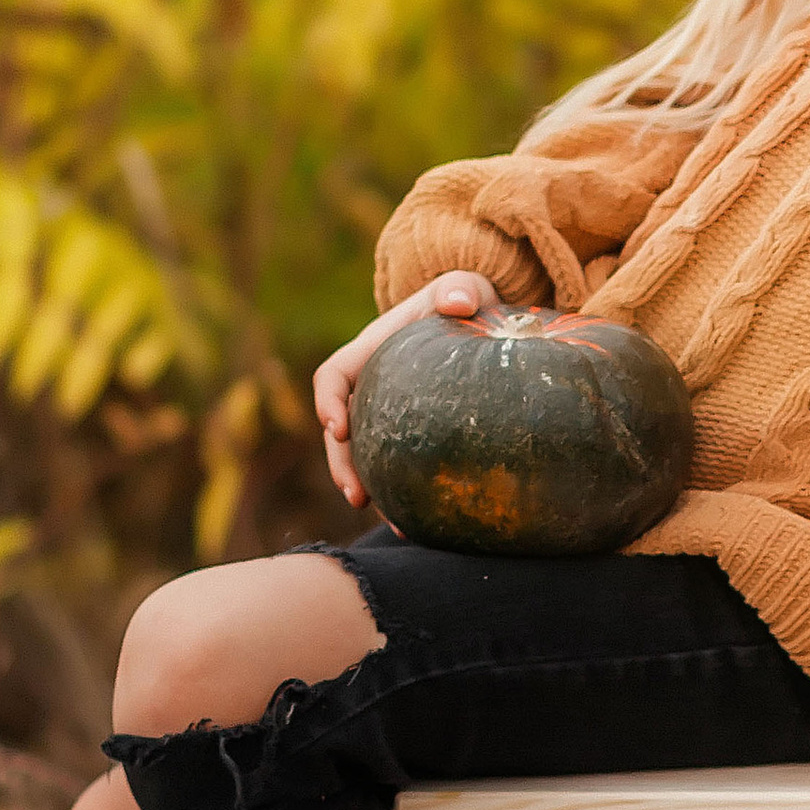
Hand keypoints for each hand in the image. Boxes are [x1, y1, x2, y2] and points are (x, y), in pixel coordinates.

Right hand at [313, 271, 498, 511]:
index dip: (328, 401)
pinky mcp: (410, 431)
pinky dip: (403, 493)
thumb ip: (460, 288)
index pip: (334, 375)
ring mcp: (387, 412)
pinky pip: (396, 465)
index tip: (336, 428)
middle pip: (340, 429)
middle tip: (356, 495)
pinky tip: (423, 523)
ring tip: (391, 521)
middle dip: (342, 464)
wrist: (482, 316)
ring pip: (365, 455)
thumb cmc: (466, 299)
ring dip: (369, 488)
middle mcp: (372, 385)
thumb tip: (457, 301)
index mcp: (372, 350)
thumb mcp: (464, 286)